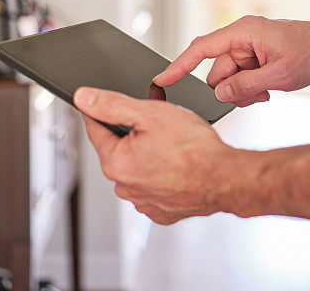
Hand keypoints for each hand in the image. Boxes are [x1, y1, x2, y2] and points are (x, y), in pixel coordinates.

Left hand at [74, 86, 238, 224]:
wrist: (226, 179)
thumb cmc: (195, 148)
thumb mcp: (151, 114)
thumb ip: (112, 105)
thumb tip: (83, 98)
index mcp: (115, 162)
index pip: (95, 129)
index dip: (105, 110)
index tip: (113, 102)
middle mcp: (124, 187)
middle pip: (119, 148)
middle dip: (135, 132)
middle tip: (159, 122)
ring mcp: (143, 202)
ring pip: (138, 167)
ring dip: (149, 153)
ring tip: (175, 143)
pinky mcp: (161, 211)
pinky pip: (154, 186)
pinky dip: (162, 173)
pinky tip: (178, 164)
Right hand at [153, 16, 309, 106]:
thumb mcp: (279, 75)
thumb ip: (246, 85)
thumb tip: (219, 93)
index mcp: (243, 32)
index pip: (201, 48)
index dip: (179, 65)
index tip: (161, 79)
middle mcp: (241, 37)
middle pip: (216, 71)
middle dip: (231, 89)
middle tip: (258, 95)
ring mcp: (246, 47)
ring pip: (228, 78)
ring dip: (242, 90)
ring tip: (267, 91)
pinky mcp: (252, 55)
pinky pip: (239, 77)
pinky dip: (249, 87)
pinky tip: (267, 89)